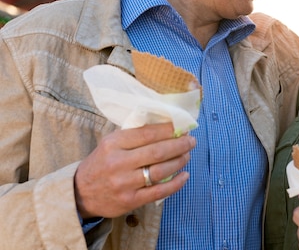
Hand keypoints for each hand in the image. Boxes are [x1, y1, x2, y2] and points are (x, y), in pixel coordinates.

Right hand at [74, 123, 195, 218]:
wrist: (80, 193)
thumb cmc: (102, 163)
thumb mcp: (111, 143)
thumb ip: (134, 135)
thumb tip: (167, 126)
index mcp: (113, 144)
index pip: (147, 133)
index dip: (169, 130)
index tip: (182, 127)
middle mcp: (118, 163)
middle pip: (157, 152)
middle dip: (179, 145)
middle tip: (191, 141)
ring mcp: (124, 183)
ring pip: (160, 171)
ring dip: (179, 161)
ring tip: (187, 155)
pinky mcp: (129, 200)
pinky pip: (159, 192)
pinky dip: (176, 183)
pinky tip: (185, 176)